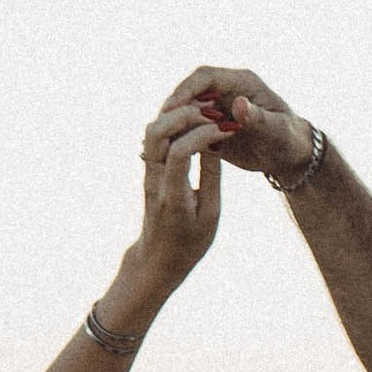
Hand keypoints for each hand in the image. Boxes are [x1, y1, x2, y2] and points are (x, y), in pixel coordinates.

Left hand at [117, 88, 224, 304]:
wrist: (157, 259)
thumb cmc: (189, 242)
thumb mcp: (210, 214)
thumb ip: (211, 176)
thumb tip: (215, 141)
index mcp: (173, 195)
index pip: (180, 152)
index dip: (201, 135)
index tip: (223, 130)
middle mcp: (155, 180)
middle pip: (156, 133)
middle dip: (183, 115)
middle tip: (211, 112)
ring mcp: (148, 174)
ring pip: (152, 131)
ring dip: (176, 117)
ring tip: (204, 115)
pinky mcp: (148, 171)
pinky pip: (155, 138)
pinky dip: (173, 125)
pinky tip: (194, 125)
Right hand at [174, 63, 317, 187]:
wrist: (291, 155)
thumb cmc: (289, 139)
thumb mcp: (276, 130)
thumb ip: (257, 117)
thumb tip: (238, 105)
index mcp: (241, 82)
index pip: (204, 77)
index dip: (185, 90)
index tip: (171, 108)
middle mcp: (226, 91)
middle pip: (189, 91)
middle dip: (173, 108)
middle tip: (158, 128)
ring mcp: (217, 108)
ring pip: (185, 110)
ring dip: (173, 123)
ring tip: (160, 141)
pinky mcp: (211, 126)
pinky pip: (189, 127)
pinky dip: (178, 137)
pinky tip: (168, 151)